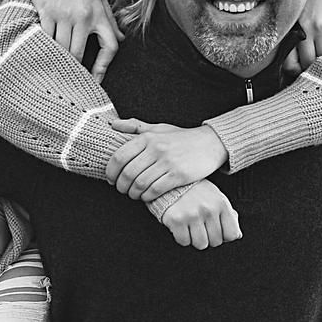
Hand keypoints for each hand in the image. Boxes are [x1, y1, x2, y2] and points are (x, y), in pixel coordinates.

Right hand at [22, 0, 122, 80]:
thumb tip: (121, 38)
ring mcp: (64, 14)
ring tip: (56, 65)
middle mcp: (83, 16)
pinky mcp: (47, 12)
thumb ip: (110, 18)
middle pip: (79, 54)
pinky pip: (46, 38)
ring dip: (59, 58)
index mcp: (99, 14)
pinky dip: (46, 46)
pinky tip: (44, 50)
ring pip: (62, 48)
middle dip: (75, 68)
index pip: (110, 46)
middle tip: (70, 76)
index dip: (103, 67)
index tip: (96, 79)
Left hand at [105, 120, 227, 198]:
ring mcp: (167, 162)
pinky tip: (147, 196)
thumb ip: (135, 126)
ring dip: (133, 193)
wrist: (210, 143)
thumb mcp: (159, 128)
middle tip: (123, 190)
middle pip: (128, 173)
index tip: (111, 179)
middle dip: (121, 186)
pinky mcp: (178, 175)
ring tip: (135, 194)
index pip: (119, 157)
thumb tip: (113, 124)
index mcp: (147, 137)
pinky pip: (155, 190)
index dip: (111, 172)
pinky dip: (147, 196)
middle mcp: (155, 148)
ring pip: (140, 184)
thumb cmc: (182, 138)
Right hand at [158, 181, 241, 248]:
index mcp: (221, 203)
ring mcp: (192, 215)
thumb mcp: (216, 197)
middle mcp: (209, 209)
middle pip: (215, 242)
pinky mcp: (176, 220)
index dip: (224, 236)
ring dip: (195, 239)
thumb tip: (237, 236)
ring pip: (201, 244)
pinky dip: (182, 237)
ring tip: (190, 226)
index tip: (216, 230)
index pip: (232, 235)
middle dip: (208, 237)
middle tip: (200, 227)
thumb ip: (229, 215)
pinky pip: (184, 241)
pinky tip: (180, 226)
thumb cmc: (196, 192)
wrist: (169, 182)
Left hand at [283, 0, 321, 72]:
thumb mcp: (296, 15)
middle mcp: (306, 27)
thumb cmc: (308, 0)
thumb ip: (293, 35)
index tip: (300, 71)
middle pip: (309, 61)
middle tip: (314, 68)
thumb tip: (290, 64)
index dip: (295, 71)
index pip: (290, 61)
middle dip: (312, 68)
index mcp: (292, 27)